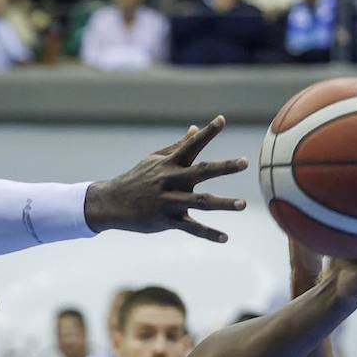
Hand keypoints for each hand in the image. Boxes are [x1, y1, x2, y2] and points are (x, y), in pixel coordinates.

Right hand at [83, 118, 248, 241]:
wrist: (112, 203)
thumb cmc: (137, 178)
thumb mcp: (155, 159)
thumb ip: (179, 145)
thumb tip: (196, 128)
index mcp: (170, 164)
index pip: (191, 144)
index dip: (207, 132)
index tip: (222, 119)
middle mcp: (172, 180)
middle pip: (202, 171)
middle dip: (224, 167)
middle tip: (244, 162)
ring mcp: (170, 201)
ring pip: (201, 202)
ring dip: (223, 203)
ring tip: (243, 204)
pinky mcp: (166, 220)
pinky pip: (191, 228)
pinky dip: (208, 234)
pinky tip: (225, 238)